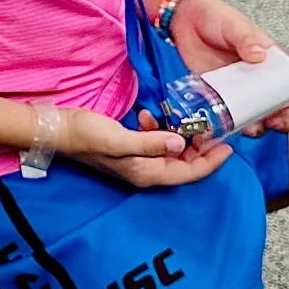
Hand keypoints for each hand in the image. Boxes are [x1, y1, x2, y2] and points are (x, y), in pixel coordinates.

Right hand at [57, 105, 231, 186]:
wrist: (59, 129)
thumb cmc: (86, 136)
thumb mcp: (119, 139)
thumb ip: (150, 142)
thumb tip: (179, 143)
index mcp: (146, 173)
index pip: (189, 172)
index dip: (211, 161)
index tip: (229, 145)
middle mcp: (145, 170)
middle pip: (184, 164)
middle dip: (201, 147)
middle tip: (213, 126)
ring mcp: (138, 160)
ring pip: (172, 152)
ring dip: (181, 135)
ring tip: (184, 118)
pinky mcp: (131, 147)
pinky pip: (156, 142)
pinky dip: (160, 129)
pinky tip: (151, 116)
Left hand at [166, 0, 288, 133]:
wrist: (185, 20)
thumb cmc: (217, 18)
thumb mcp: (235, 25)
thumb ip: (246, 38)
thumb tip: (260, 55)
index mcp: (272, 60)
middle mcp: (260, 79)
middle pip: (282, 104)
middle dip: (285, 118)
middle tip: (278, 122)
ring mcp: (240, 90)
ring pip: (258, 115)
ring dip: (260, 126)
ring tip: (255, 129)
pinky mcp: (219, 96)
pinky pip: (230, 115)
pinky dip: (233, 124)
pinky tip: (230, 128)